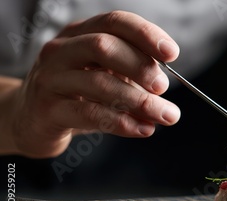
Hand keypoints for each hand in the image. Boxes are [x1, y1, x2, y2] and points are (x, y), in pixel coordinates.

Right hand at [7, 11, 179, 157]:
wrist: (31, 121)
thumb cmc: (77, 96)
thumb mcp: (106, 79)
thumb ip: (133, 80)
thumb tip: (166, 95)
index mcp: (80, 35)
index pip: (115, 22)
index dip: (146, 35)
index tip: (172, 54)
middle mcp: (62, 50)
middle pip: (104, 46)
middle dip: (140, 66)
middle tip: (163, 87)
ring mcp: (51, 79)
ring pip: (99, 83)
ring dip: (139, 101)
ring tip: (166, 115)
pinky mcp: (47, 109)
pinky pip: (89, 113)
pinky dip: (122, 122)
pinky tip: (143, 128)